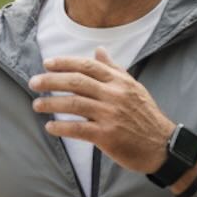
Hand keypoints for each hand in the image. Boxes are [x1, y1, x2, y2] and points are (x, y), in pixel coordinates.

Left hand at [29, 47, 175, 173]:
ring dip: (52, 103)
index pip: (88, 66)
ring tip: (37, 105)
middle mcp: (114, 95)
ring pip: (74, 104)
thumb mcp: (133, 88)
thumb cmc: (145, 116)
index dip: (65, 63)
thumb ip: (114, 69)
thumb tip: (98, 50)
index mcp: (120, 82)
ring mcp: (111, 115)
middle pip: (77, 82)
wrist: (162, 145)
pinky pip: (79, 129)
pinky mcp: (107, 136)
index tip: (47, 63)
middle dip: (52, 80)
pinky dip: (62, 128)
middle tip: (34, 82)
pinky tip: (50, 128)